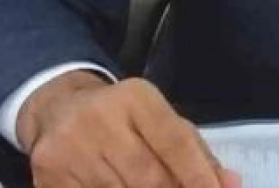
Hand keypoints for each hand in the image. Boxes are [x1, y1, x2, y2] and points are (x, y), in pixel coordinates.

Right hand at [19, 72, 241, 187]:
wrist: (56, 108)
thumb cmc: (122, 117)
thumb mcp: (158, 118)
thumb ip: (195, 151)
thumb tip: (230, 183)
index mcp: (136, 98)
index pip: (175, 141)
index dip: (199, 175)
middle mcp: (100, 119)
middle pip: (148, 177)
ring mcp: (70, 150)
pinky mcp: (49, 176)